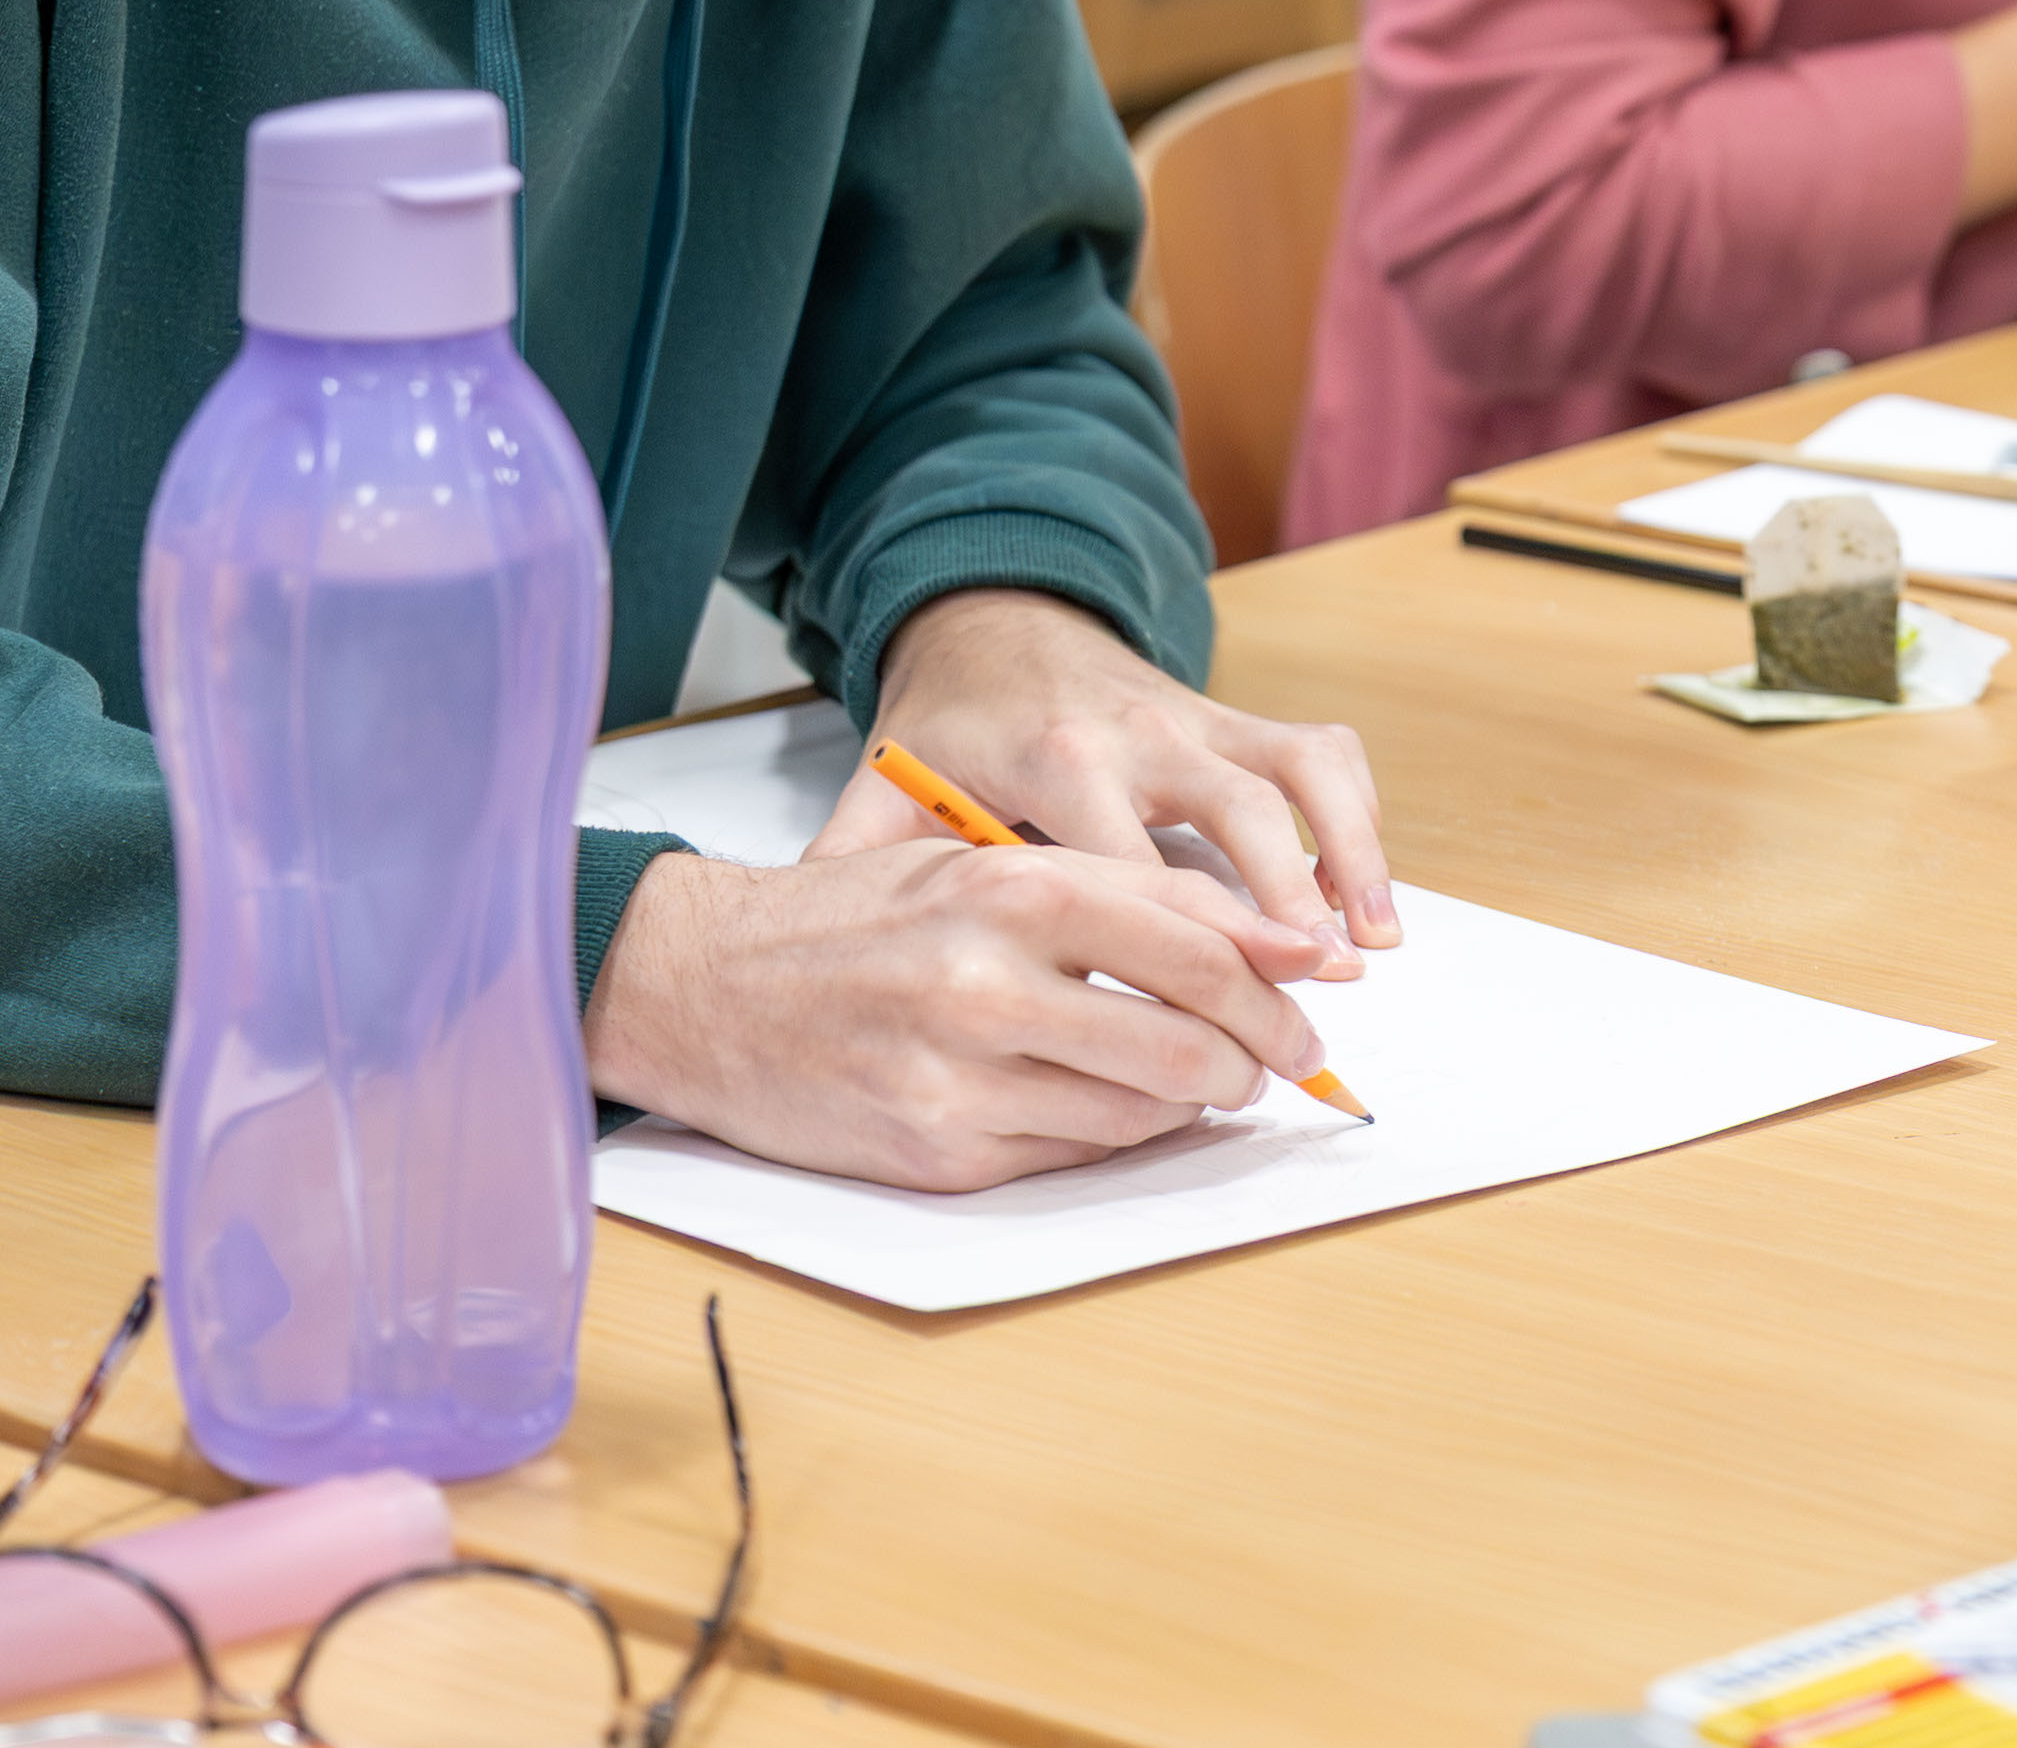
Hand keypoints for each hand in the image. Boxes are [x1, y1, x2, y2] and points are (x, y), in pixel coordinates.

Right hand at [581, 834, 1356, 1193]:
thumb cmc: (856, 916)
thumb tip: (1269, 941)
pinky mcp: (937, 1155)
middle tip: (1281, 1058)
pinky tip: (1118, 1106)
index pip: (1198, 941)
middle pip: (1187, 1037)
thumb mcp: (981, 861)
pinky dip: (1117, 1135)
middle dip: (1257, 1055)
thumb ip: (1120, 893)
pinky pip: (1072, 1154)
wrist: (699, 984)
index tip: (1317, 991)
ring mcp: (960, 1078)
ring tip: (1205, 1080)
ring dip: (1193, 1102)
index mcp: (1012, 884)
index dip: (1278, 978)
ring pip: (1140, 1109)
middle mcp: (988, 981)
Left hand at [833, 585, 1401, 956]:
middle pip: (1232, 817)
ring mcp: (1197, 720)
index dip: (1168, 940)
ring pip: (1292, 780)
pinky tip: (1372, 895)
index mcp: (1052, 760)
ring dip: (1344, 860)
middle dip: (1282, 906)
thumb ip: (854, 863)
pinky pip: (1317, 756)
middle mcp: (1140, 732)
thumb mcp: (882, 786)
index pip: (1123, 862)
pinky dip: (1357, 818)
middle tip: (1319, 991)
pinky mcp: (1234, 716)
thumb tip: (802, 961)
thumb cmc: (946, 727)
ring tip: (1372, 947)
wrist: (995, 620)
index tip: (1199, 1016)